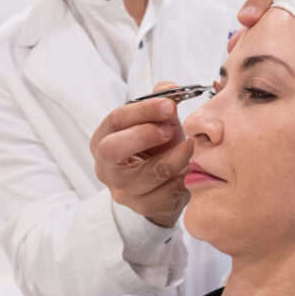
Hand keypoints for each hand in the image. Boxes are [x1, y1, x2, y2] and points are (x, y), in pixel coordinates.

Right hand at [90, 82, 192, 227]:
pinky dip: (184, 176)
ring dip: (177, 155)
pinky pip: (169, 191)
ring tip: (192, 145)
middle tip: (170, 128)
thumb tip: (169, 87)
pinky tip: (192, 167)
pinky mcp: (144, 207)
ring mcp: (123, 191)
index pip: (115, 121)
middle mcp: (106, 168)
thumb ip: (160, 101)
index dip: (142, 110)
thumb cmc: (156, 147)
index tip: (169, 104)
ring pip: (152, 172)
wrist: (162, 185)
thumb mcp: (157, 121)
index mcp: (102, 140)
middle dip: (145, 134)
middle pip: (113, 149)